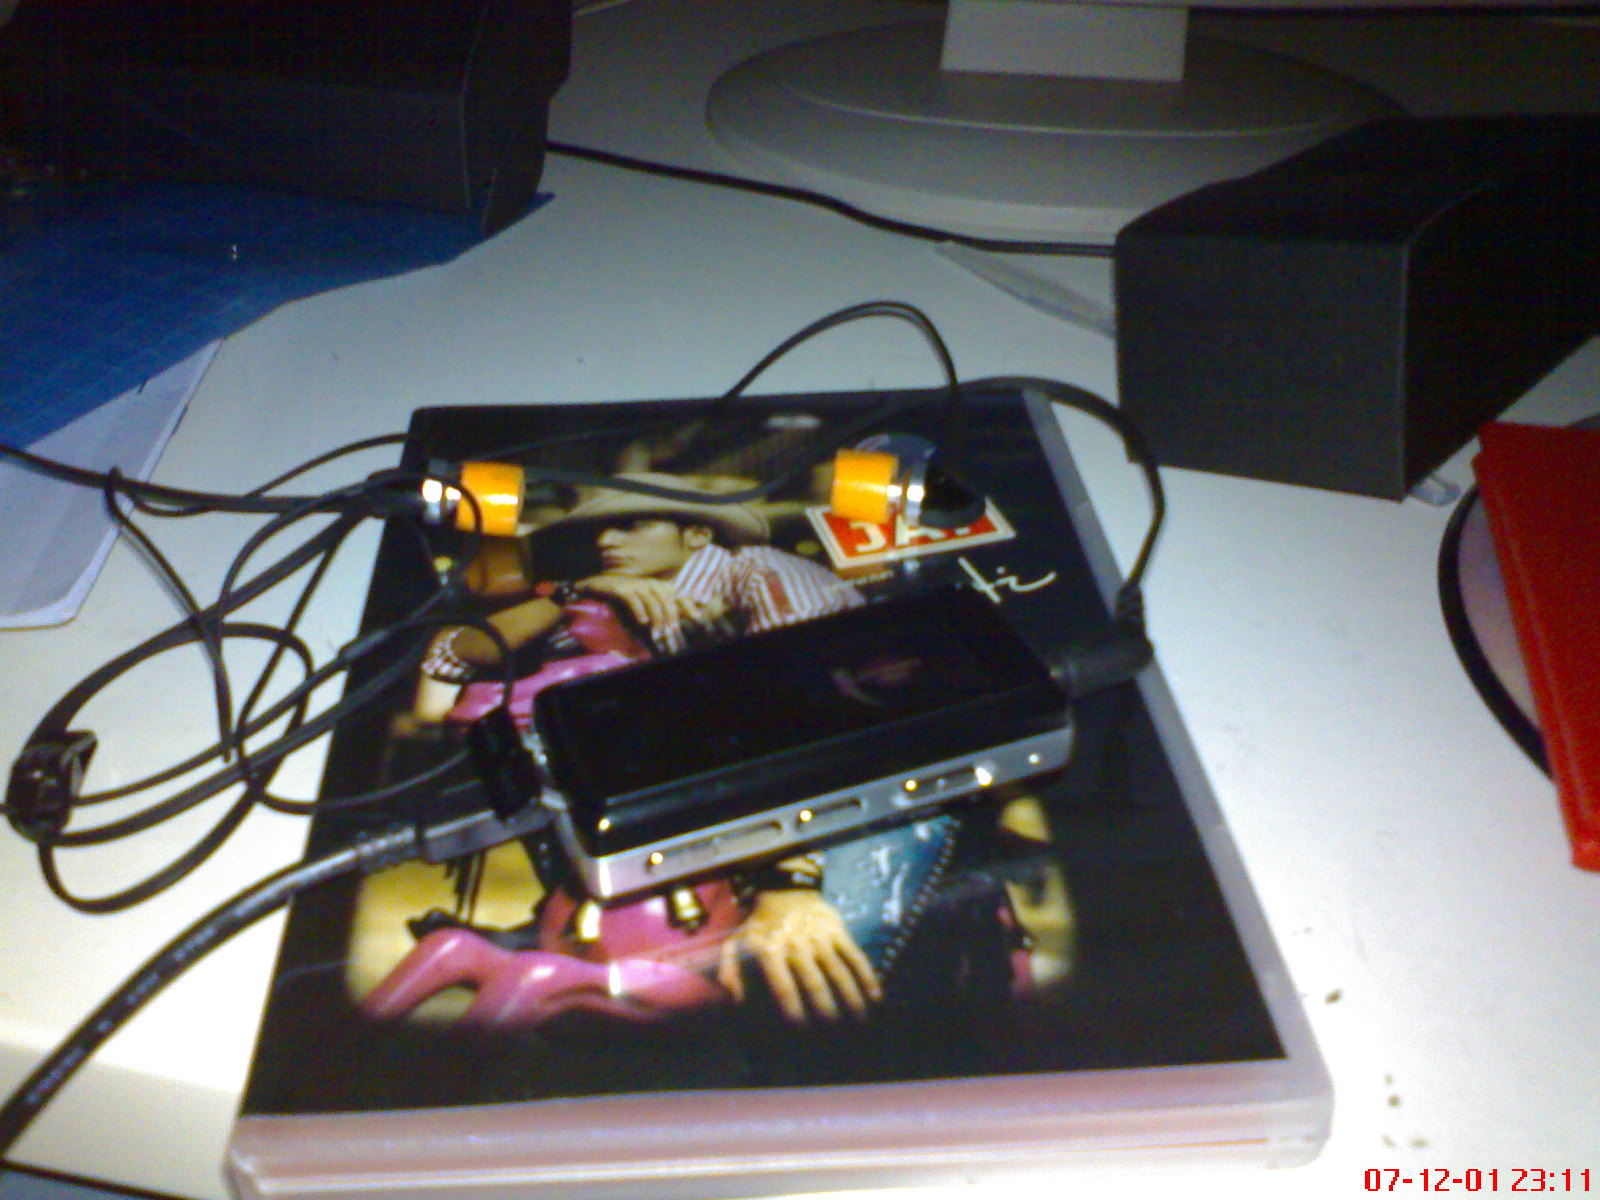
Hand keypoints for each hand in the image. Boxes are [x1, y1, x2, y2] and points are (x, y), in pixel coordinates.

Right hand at [579, 575, 723, 633]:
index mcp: (656, 585)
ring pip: (651, 600)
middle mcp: (648, 583)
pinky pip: (633, 599)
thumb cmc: (624, 596)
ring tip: (659, 632)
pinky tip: (643, 622)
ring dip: (657, 617)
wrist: (597, 585)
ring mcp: (635, 584)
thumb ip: (660, 608)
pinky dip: (639, 610)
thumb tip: (678, 619)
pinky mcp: (621, 588)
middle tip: (673, 630)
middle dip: (671, 614)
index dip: (687, 603)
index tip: (697, 617)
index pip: (676, 592)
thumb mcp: (645, 601)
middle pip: (666, 596)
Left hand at [717, 889, 881, 1022]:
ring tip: (860, 1021)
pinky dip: (866, 975)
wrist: (785, 889)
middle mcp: (796, 944)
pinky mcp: (837, 930)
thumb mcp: (736, 942)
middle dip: (825, 1008)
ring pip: (838, 970)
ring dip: (851, 996)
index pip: (783, 985)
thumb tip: (734, 1002)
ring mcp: (819, 936)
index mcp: (770, 950)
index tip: (801, 1029)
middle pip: (814, 982)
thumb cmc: (760, 925)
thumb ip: (729, 972)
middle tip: (834, 1032)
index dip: (792, 1008)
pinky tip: (875, 996)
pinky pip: (854, 955)